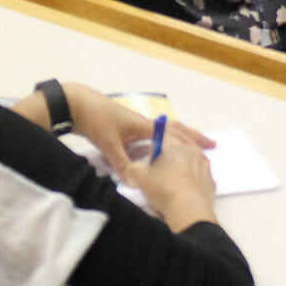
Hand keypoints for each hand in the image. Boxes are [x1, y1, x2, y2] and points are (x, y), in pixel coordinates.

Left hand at [63, 83, 211, 175]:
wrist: (76, 103)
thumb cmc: (95, 119)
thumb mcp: (108, 142)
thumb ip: (121, 162)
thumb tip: (134, 182)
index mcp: (143, 125)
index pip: (175, 134)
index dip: (193, 141)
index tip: (209, 148)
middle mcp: (142, 123)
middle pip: (174, 130)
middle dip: (193, 137)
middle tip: (210, 146)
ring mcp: (134, 125)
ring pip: (163, 132)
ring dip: (179, 139)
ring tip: (190, 149)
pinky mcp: (124, 128)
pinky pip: (151, 136)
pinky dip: (161, 142)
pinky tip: (159, 151)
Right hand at [123, 137, 218, 230]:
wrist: (188, 210)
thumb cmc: (162, 188)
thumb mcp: (138, 177)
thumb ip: (131, 169)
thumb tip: (131, 169)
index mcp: (173, 144)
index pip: (163, 134)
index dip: (155, 143)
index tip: (151, 155)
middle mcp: (191, 150)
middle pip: (180, 145)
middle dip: (171, 154)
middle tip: (162, 167)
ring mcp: (204, 165)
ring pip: (193, 159)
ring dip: (184, 165)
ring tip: (174, 180)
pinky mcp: (211, 180)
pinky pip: (200, 176)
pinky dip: (194, 180)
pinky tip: (186, 190)